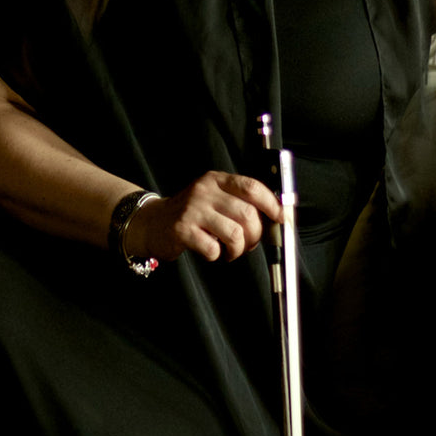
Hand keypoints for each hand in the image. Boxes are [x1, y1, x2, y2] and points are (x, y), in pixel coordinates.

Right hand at [125, 171, 282, 262]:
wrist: (153, 222)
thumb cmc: (192, 214)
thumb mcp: (214, 198)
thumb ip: (239, 203)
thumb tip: (274, 218)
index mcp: (216, 180)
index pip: (252, 187)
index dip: (272, 204)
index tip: (281, 218)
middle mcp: (204, 191)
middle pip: (247, 214)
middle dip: (255, 235)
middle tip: (248, 244)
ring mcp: (192, 209)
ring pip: (234, 234)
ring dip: (237, 249)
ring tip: (229, 251)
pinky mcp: (182, 229)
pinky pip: (213, 248)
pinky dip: (217, 255)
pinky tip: (211, 251)